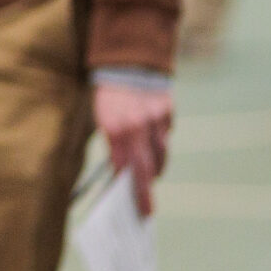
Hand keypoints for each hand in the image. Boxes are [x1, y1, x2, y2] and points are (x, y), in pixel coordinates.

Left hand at [93, 81, 172, 214]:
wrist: (127, 59)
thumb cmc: (108, 94)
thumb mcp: (102, 119)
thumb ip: (113, 144)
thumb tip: (121, 172)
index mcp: (115, 128)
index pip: (124, 168)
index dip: (130, 190)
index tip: (137, 209)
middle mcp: (136, 125)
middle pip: (146, 168)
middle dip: (146, 192)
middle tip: (147, 210)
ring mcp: (155, 118)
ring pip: (161, 154)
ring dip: (156, 168)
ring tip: (151, 176)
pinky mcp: (168, 110)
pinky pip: (166, 134)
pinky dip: (160, 142)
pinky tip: (154, 140)